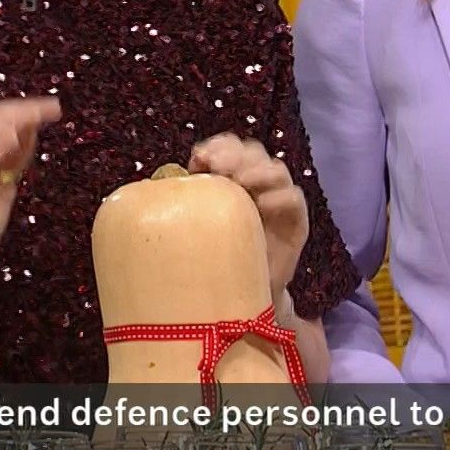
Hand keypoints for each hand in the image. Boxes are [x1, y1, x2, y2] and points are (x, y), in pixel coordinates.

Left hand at [189, 134, 308, 291]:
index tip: (198, 159)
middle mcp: (256, 186)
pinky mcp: (295, 222)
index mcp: (230, 181)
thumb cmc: (213, 263)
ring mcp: (278, 202)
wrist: (240, 302)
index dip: (218, 146)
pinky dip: (280, 197)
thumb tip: (154, 184)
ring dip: (258, 171)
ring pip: (276, 170)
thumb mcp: (191, 230)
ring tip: (241, 181)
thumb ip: (182, 205)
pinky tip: (264, 204)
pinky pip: (294, 199)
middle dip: (234, 155)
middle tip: (217, 166)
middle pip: (253, 153)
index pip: (229, 148)